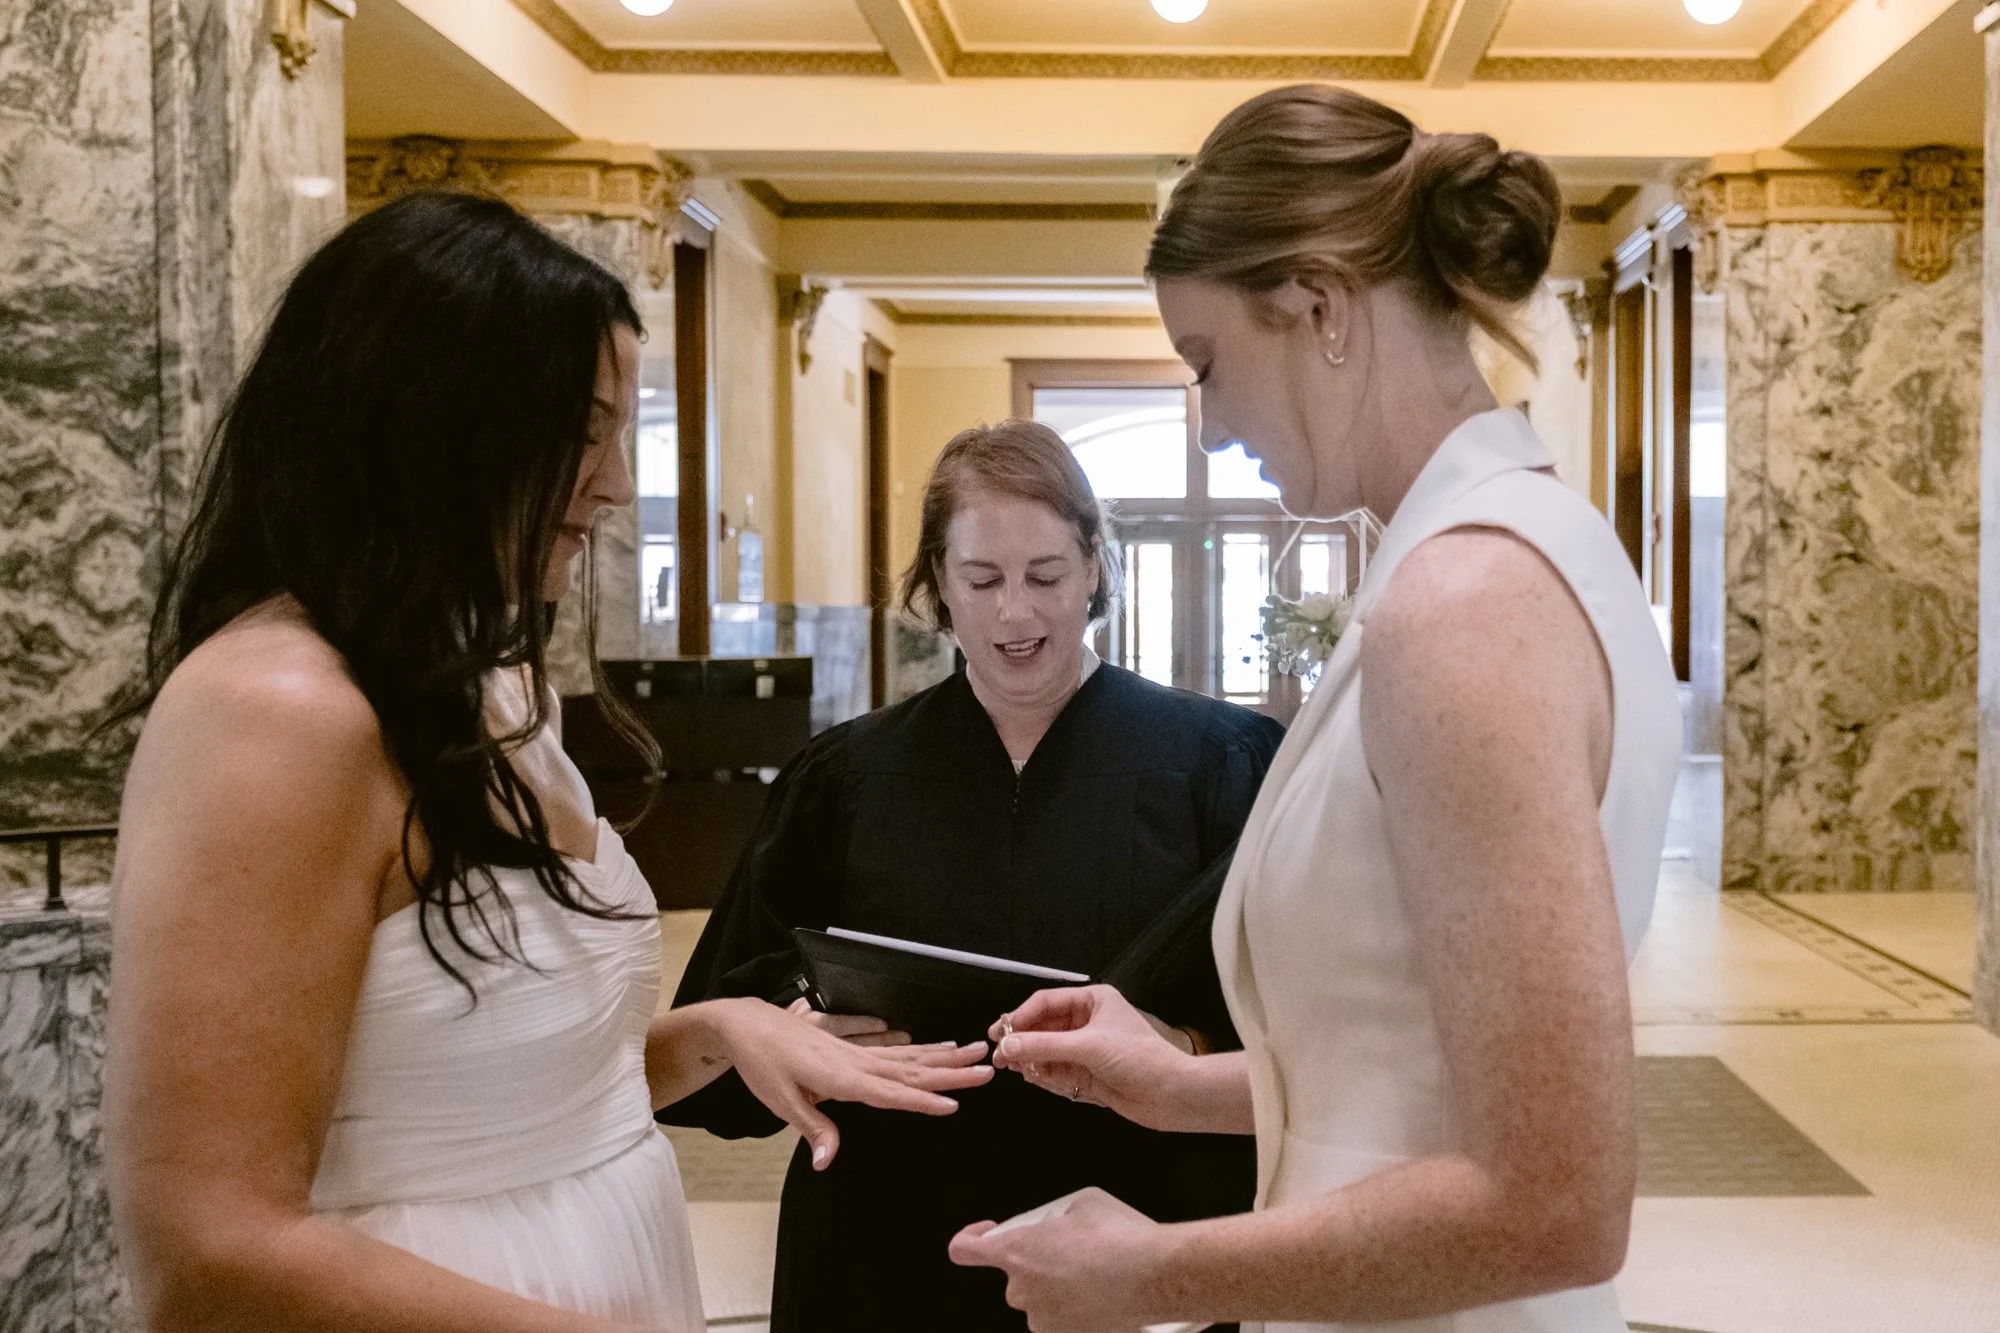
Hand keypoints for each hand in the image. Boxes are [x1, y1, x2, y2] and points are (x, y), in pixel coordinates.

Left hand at [715, 999, 991, 1168]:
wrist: (746, 1024)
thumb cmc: (761, 1064)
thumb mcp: (779, 1101)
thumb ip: (811, 1129)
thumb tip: (828, 1162)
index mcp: (840, 1078)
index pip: (889, 1093)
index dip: (921, 1101)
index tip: (953, 1104)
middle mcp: (856, 1062)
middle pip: (911, 1070)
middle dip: (951, 1072)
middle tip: (986, 1070)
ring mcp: (857, 1051)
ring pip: (909, 1056)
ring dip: (944, 1056)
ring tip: (975, 1053)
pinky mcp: (853, 1046)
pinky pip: (894, 1048)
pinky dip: (920, 1047)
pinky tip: (938, 1044)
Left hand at [949, 1188, 1162, 1332]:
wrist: (1152, 1275)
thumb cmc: (1118, 1240)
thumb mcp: (1081, 1210)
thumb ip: (1056, 1222)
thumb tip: (1063, 1227)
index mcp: (1017, 1252)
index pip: (964, 1251)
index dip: (969, 1240)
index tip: (985, 1235)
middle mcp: (1023, 1290)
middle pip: (1014, 1279)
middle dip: (1035, 1267)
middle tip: (1066, 1253)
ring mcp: (1044, 1320)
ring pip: (1040, 1303)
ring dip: (1056, 1290)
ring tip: (1091, 1274)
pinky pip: (1063, 1320)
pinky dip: (1076, 1309)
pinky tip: (1100, 1293)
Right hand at [990, 985, 1190, 1129]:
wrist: (1172, 1095)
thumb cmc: (1143, 1060)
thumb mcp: (1089, 1047)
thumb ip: (1044, 1046)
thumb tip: (1008, 1047)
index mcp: (1094, 1001)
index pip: (1046, 1002)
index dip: (1020, 1017)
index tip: (1001, 1033)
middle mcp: (1089, 1022)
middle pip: (1043, 1028)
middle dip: (1024, 1043)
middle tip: (1001, 1057)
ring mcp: (1087, 1050)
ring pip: (1046, 1052)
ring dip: (1034, 1062)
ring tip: (1024, 1070)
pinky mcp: (1087, 1074)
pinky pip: (1056, 1072)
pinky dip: (1046, 1077)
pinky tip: (1041, 1080)